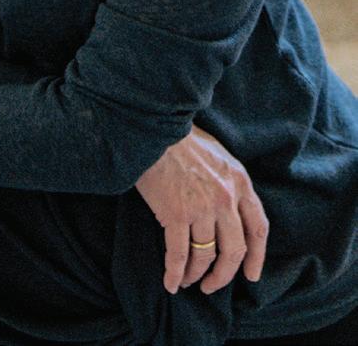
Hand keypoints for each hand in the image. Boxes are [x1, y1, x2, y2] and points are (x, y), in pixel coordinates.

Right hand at [135, 123, 268, 294]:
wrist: (154, 129)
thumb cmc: (181, 139)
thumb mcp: (218, 156)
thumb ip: (229, 183)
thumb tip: (229, 211)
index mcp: (240, 182)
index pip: (259, 228)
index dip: (257, 257)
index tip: (251, 275)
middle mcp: (226, 198)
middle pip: (234, 250)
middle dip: (224, 274)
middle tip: (212, 285)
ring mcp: (202, 208)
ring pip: (206, 256)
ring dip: (196, 274)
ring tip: (187, 281)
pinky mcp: (177, 214)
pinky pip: (179, 254)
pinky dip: (175, 273)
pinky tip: (170, 282)